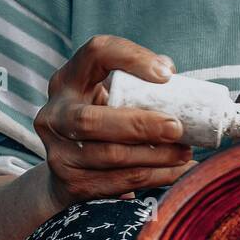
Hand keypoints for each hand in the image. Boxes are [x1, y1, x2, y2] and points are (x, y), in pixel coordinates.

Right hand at [34, 35, 194, 208]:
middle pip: (93, 120)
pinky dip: (154, 177)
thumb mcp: (105, 99)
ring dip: (155, 156)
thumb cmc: (98, 128)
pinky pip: (120, 182)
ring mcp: (59, 154)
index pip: (96, 54)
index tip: (166, 76)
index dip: (131, 58)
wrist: (65, 177)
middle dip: (141, 125)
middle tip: (177, 128)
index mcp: (66, 82)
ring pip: (111, 156)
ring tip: (184, 153)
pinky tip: (176, 172)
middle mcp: (55, 115)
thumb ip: (132, 85)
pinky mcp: (73, 185)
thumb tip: (169, 73)